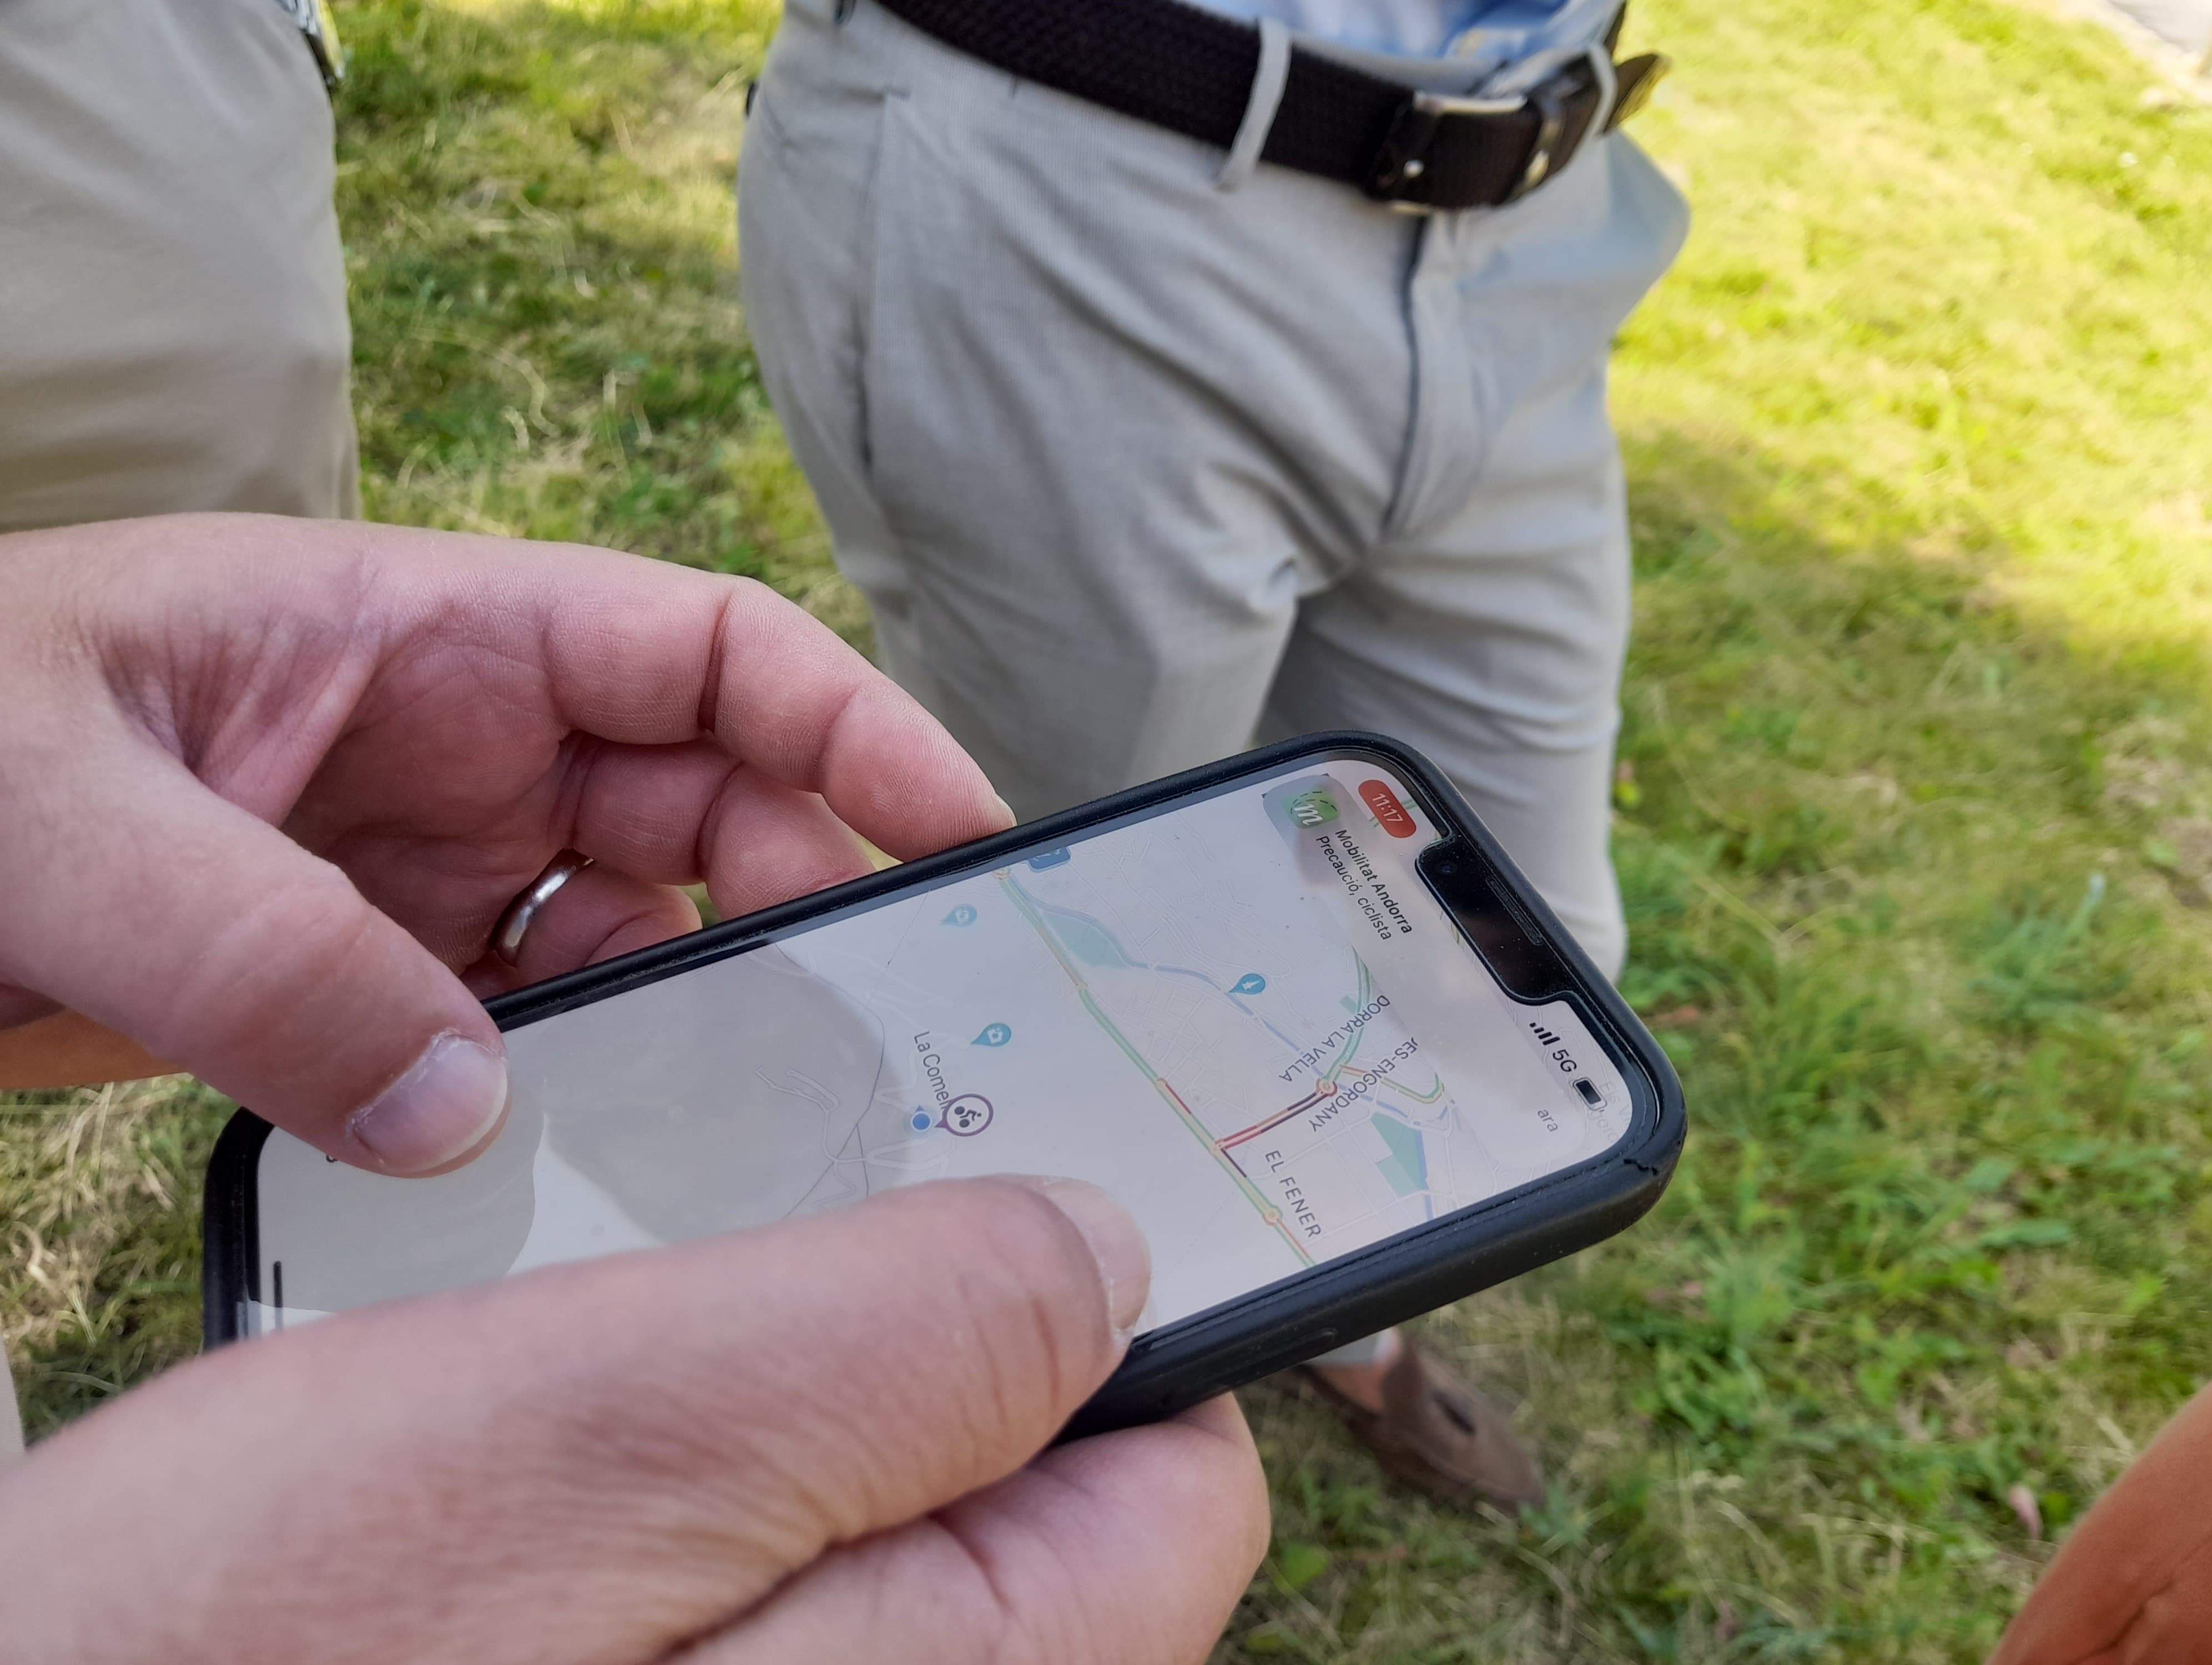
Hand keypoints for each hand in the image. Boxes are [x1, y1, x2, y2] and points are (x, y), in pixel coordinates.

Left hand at [0, 513, 1010, 1170]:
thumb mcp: (57, 808)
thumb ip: (258, 951)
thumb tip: (459, 1112)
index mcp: (428, 633)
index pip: (708, 652)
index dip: (857, 729)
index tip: (961, 830)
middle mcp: (451, 744)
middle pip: (706, 805)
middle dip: (804, 898)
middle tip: (868, 1027)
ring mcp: (413, 868)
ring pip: (630, 934)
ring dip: (687, 1015)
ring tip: (732, 1114)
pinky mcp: (365, 978)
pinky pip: (520, 1031)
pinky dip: (566, 1092)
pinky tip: (568, 1164)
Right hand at [0, 1176, 1270, 1662]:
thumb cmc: (244, 1652)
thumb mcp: (607, 1432)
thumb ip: (912, 1342)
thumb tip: (1114, 1257)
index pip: (1181, 1479)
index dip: (1130, 1299)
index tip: (1022, 1151)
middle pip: (1026, 1470)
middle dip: (918, 1305)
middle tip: (785, 1178)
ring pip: (863, 1476)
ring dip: (763, 1343)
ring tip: (630, 1266)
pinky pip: (736, 1521)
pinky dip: (672, 1410)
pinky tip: (560, 1360)